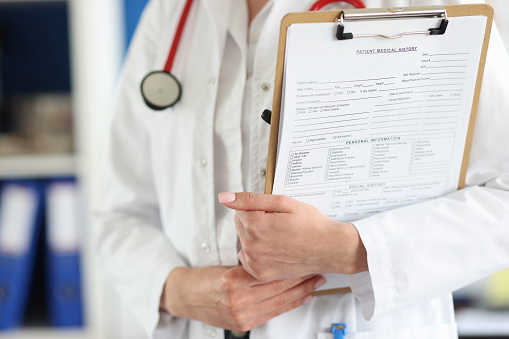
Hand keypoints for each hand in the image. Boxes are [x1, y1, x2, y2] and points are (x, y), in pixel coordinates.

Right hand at [160, 265, 324, 331]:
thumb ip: (249, 264)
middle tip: (316, 269)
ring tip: (315, 283)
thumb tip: (275, 255)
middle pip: (278, 288)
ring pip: (279, 302)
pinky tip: (301, 298)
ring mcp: (242, 315)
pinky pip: (273, 313)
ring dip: (301, 293)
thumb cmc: (204, 278)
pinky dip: (289, 305)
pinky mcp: (244, 324)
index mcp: (233, 281)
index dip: (290, 266)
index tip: (304, 258)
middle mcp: (238, 301)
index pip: (270, 273)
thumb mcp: (225, 264)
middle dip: (301, 279)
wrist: (186, 297)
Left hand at [219, 192, 367, 280]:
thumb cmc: (310, 223)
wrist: (329, 248)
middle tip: (278, 225)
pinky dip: (257, 254)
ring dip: (255, 237)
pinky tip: (274, 250)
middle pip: (240, 225)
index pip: (239, 210)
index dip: (258, 209)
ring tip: (278, 238)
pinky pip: (248, 259)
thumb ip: (250, 199)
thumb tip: (223, 198)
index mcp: (255, 225)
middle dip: (254, 222)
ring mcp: (256, 262)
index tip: (275, 214)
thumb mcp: (283, 203)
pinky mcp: (260, 273)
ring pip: (244, 241)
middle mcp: (252, 245)